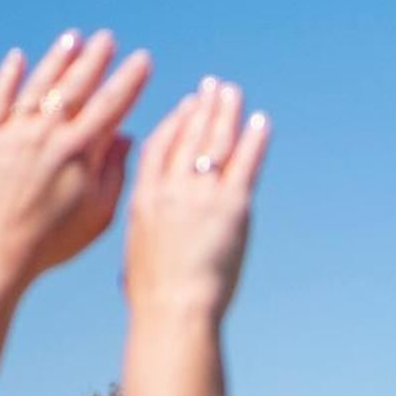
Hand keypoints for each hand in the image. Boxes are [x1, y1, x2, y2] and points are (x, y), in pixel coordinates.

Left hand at [0, 30, 150, 283]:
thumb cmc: (55, 241)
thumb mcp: (98, 213)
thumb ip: (114, 171)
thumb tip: (124, 135)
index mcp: (80, 152)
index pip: (112, 105)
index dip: (130, 80)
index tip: (143, 59)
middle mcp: (47, 135)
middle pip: (76, 87)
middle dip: (95, 59)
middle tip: (108, 37)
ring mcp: (14, 134)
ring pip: (39, 85)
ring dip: (57, 59)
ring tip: (72, 37)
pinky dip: (8, 77)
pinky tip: (18, 58)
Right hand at [125, 77, 270, 321]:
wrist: (174, 308)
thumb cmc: (153, 298)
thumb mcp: (134, 258)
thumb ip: (143, 240)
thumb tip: (141, 251)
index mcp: (144, 199)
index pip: (159, 148)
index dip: (174, 123)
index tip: (184, 107)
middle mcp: (171, 188)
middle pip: (188, 136)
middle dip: (202, 108)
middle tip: (212, 86)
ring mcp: (201, 193)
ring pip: (216, 141)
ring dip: (226, 112)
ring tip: (233, 92)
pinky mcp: (232, 204)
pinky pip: (246, 162)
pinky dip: (254, 139)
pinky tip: (261, 121)